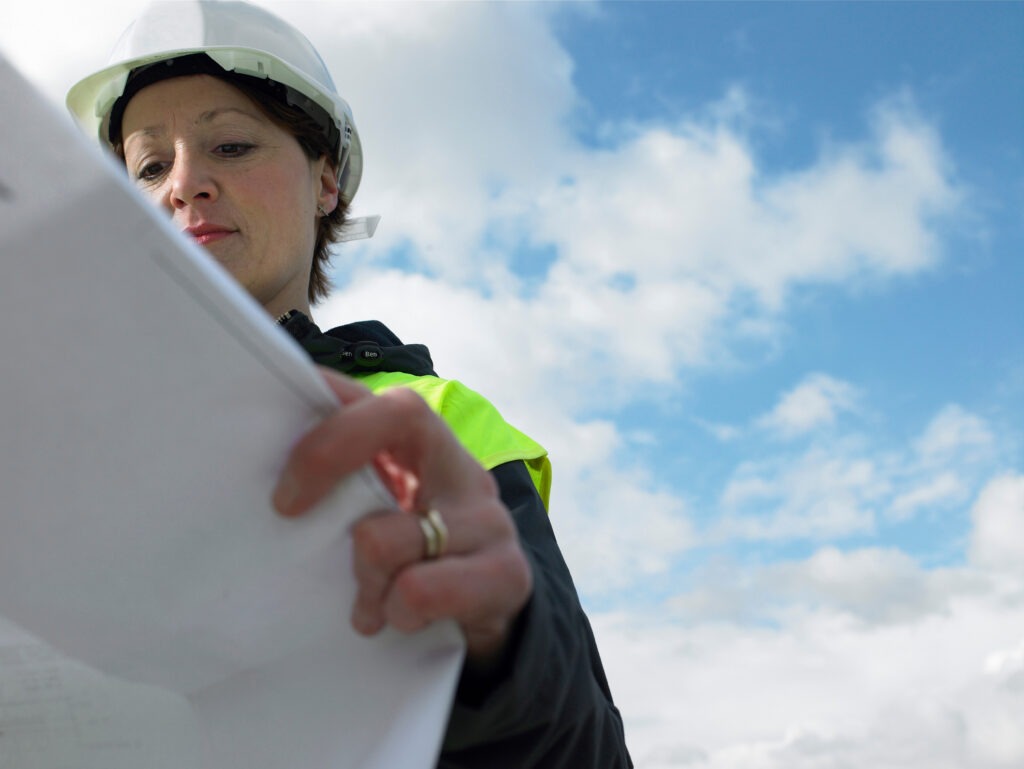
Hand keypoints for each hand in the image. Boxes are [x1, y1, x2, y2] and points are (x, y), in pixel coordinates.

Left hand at [272, 368, 532, 665]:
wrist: (491, 620)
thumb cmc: (414, 564)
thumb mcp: (378, 516)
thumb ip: (341, 485)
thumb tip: (258, 467)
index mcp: (428, 447)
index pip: (381, 397)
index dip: (327, 415)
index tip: (279, 470)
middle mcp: (463, 468)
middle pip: (397, 417)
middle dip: (325, 455)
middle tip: (286, 511)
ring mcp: (489, 517)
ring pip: (384, 533)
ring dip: (362, 580)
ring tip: (368, 603)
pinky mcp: (506, 572)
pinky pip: (418, 589)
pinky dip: (394, 612)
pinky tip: (400, 619)